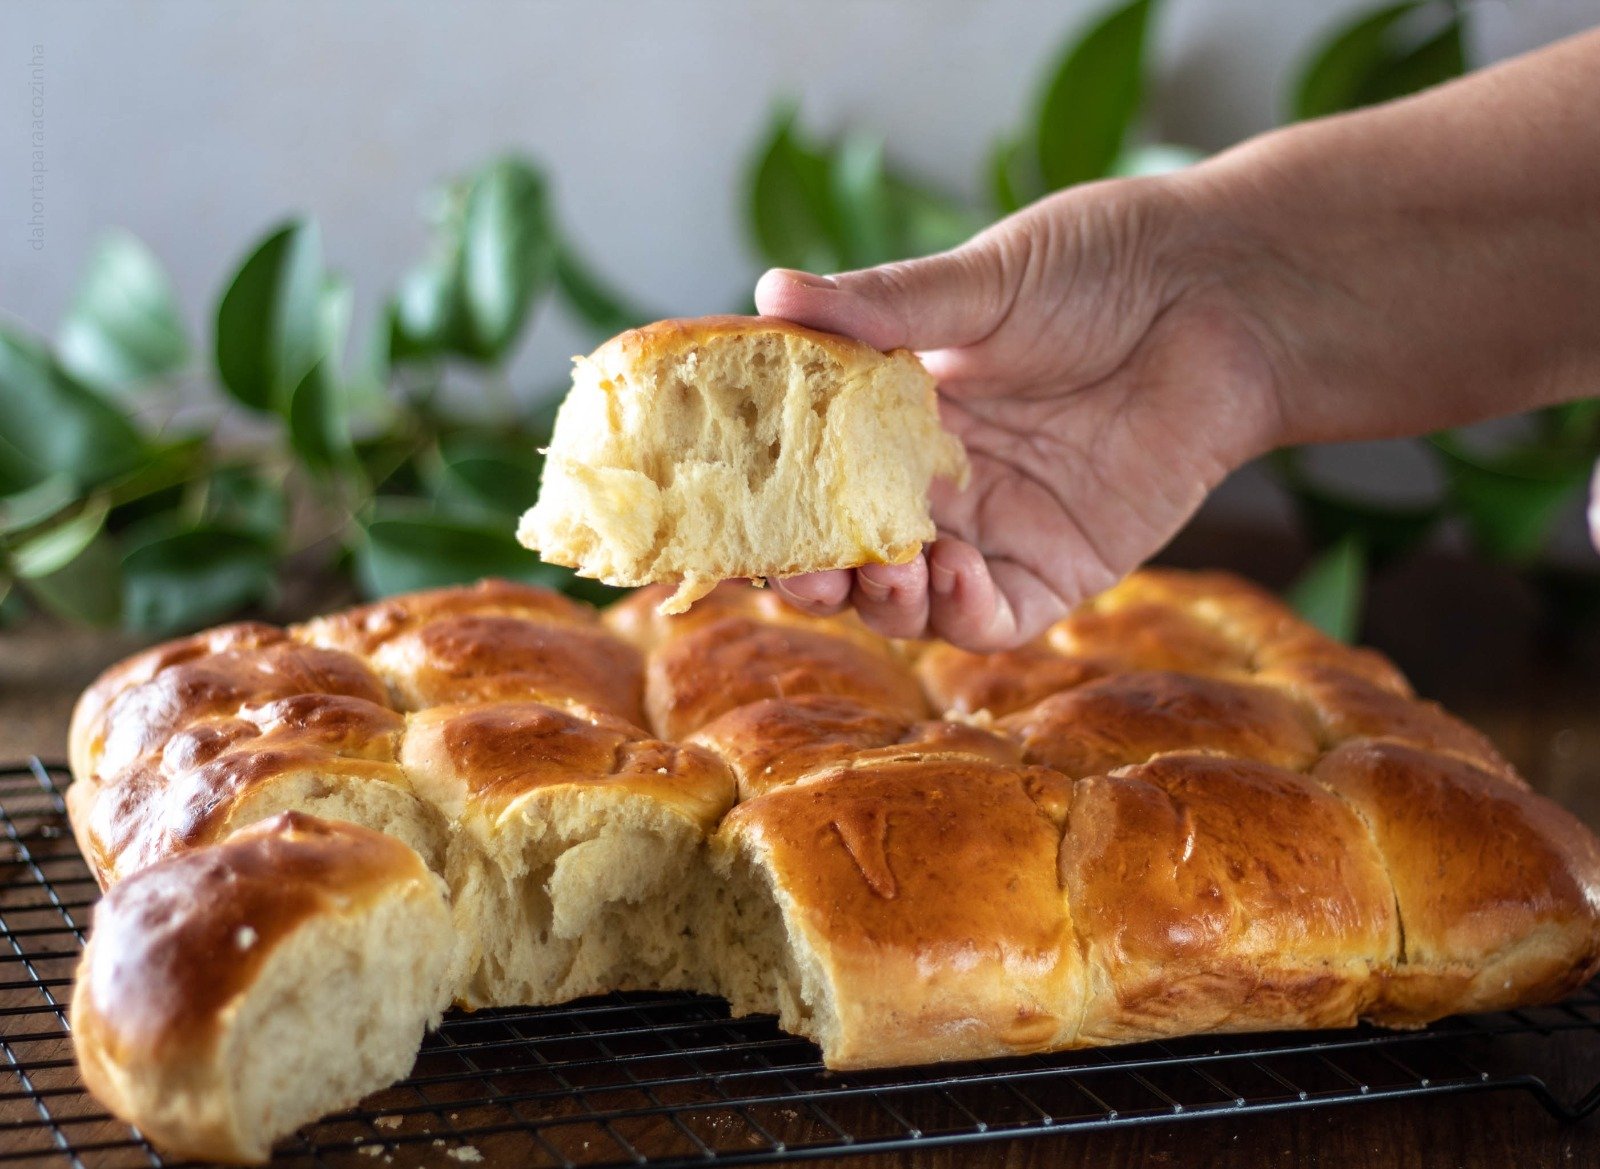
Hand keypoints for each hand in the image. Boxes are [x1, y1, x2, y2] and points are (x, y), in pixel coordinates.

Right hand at [756, 176, 1281, 650]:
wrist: (1221, 295)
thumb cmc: (1100, 267)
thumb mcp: (980, 280)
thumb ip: (883, 305)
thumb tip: (770, 290)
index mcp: (897, 413)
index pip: (807, 471)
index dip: (759, 497)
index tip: (713, 511)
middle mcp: (936, 481)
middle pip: (845, 551)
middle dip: (805, 570)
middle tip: (780, 565)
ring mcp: (994, 531)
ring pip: (906, 599)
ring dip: (876, 598)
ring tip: (874, 567)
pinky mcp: (1058, 569)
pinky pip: (991, 618)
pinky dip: (958, 611)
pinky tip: (948, 570)